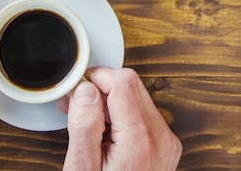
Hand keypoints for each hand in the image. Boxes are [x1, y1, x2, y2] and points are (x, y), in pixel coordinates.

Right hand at [60, 67, 181, 170]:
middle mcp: (161, 138)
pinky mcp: (164, 147)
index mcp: (141, 140)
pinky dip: (121, 117)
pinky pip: (142, 116)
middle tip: (74, 104)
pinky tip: (102, 132)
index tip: (75, 90)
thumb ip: (85, 125)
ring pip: (137, 98)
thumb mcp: (82, 168)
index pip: (123, 82)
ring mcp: (166, 143)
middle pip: (132, 86)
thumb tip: (85, 90)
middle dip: (101, 89)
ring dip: (110, 103)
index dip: (95, 79)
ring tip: (85, 122)